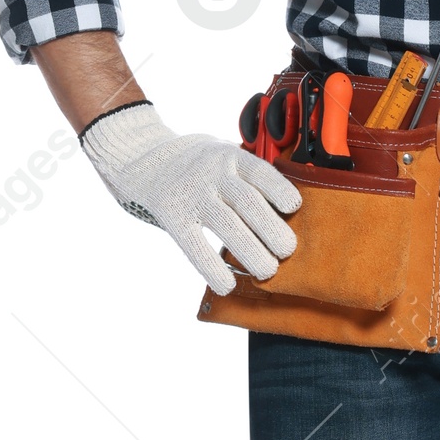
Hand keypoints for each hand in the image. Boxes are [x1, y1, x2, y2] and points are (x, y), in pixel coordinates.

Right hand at [80, 102, 300, 296]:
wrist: (144, 159)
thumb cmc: (199, 165)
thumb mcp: (223, 154)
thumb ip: (248, 176)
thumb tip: (288, 212)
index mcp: (230, 156)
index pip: (259, 171)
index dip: (279, 189)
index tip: (294, 208)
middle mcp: (212, 173)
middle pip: (246, 201)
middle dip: (270, 228)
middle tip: (288, 251)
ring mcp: (191, 194)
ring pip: (225, 224)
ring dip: (250, 250)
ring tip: (268, 271)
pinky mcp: (172, 215)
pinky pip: (194, 245)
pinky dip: (211, 267)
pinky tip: (227, 285)